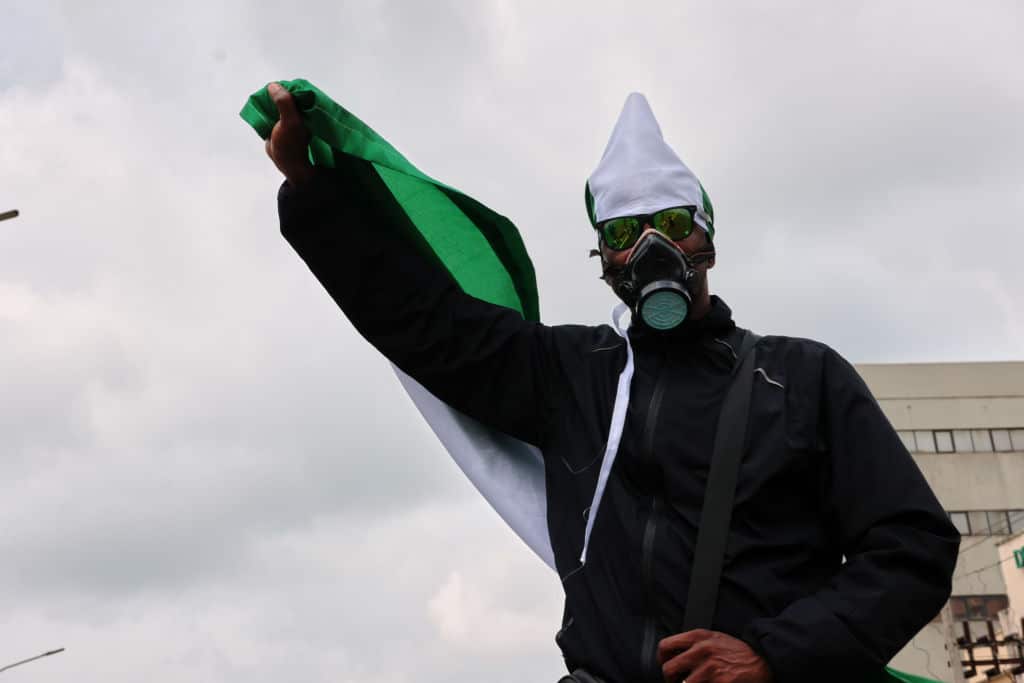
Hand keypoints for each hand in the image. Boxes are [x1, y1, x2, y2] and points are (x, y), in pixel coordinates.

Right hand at [264, 82, 313, 186]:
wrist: (286, 163)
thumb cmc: (291, 144)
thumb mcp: (290, 122)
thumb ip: (284, 103)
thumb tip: (273, 86)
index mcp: (305, 109)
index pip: (297, 90)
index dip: (286, 87)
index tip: (276, 89)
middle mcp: (298, 110)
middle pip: (285, 94)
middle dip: (275, 94)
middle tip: (267, 95)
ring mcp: (287, 116)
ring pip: (276, 102)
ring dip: (269, 100)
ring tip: (263, 101)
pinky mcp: (278, 122)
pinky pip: (271, 110)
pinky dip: (265, 108)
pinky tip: (260, 108)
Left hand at [658, 629, 772, 682]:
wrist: (763, 659)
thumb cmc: (737, 650)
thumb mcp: (714, 637)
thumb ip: (693, 643)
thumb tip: (674, 655)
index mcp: (698, 636)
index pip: (665, 646)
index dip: (661, 660)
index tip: (666, 666)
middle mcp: (701, 650)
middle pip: (669, 669)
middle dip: (670, 680)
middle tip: (676, 682)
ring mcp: (710, 668)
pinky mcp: (720, 682)